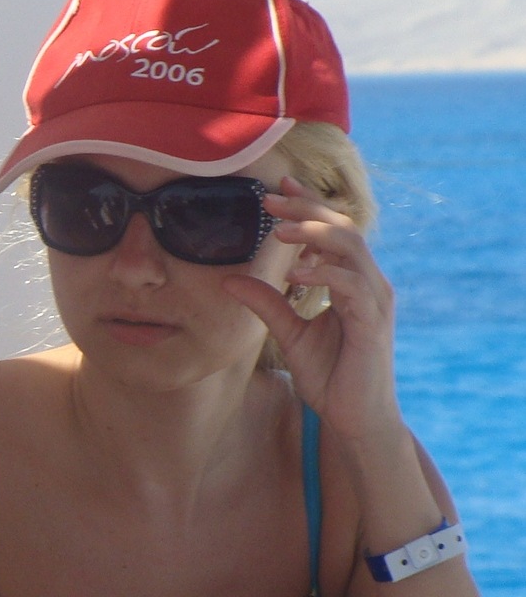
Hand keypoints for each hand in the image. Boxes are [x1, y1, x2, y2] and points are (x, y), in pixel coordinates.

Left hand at [224, 175, 401, 440]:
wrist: (356, 420)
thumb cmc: (330, 375)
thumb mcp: (290, 333)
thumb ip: (267, 303)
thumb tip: (229, 279)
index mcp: (351, 279)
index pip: (332, 228)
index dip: (308, 202)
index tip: (278, 184)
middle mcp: (368, 281)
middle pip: (342, 226)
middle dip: (306, 207)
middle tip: (270, 198)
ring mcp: (375, 299)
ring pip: (350, 245)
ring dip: (314, 231)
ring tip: (280, 230)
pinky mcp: (373, 321)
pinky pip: (352, 285)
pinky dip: (324, 273)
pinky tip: (297, 273)